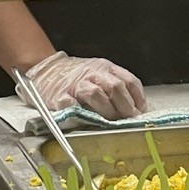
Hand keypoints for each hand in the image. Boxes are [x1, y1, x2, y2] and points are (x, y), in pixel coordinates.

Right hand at [23, 51, 146, 119]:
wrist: (47, 69)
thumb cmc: (77, 75)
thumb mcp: (100, 73)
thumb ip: (116, 86)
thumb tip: (137, 108)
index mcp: (105, 67)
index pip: (129, 81)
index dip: (138, 99)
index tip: (141, 113)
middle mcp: (92, 73)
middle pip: (115, 87)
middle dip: (126, 107)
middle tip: (129, 121)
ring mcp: (76, 84)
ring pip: (96, 94)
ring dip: (107, 111)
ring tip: (112, 122)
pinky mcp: (59, 95)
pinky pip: (71, 103)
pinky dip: (80, 112)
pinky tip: (86, 119)